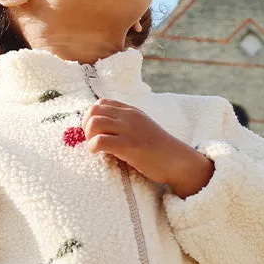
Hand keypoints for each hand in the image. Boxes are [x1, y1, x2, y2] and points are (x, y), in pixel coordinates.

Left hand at [81, 98, 214, 198]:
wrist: (177, 161)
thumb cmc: (157, 149)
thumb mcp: (140, 128)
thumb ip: (123, 125)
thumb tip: (99, 130)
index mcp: (130, 111)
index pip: (101, 103)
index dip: (91, 116)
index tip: (94, 132)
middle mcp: (128, 116)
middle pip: (93, 111)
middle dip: (86, 126)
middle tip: (92, 140)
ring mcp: (129, 129)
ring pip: (94, 123)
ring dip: (89, 136)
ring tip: (95, 148)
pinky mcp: (129, 145)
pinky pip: (100, 141)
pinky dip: (93, 147)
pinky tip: (98, 154)